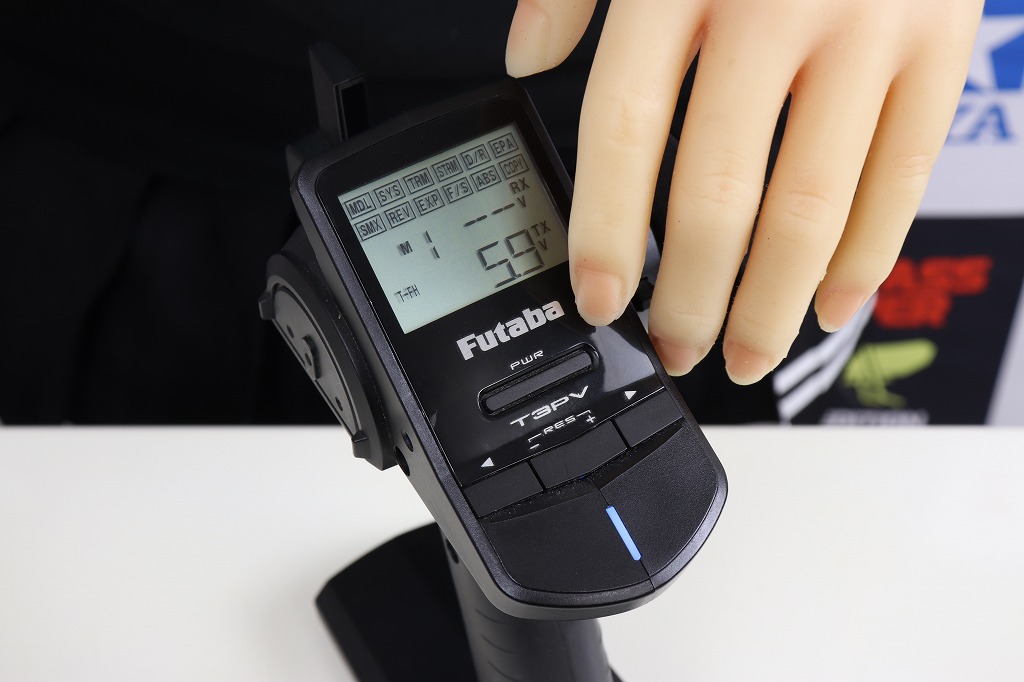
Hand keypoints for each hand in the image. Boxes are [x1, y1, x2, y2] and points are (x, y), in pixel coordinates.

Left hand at [507, 0, 982, 383]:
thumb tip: (524, 60)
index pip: (623, 131)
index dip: (602, 232)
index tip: (595, 299)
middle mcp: (773, 6)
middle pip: (717, 194)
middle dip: (688, 294)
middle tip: (670, 347)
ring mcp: (868, 29)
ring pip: (811, 208)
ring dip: (771, 304)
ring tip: (740, 357)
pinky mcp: (941, 45)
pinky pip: (901, 179)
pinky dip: (866, 259)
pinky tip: (829, 309)